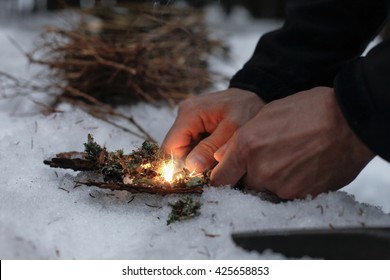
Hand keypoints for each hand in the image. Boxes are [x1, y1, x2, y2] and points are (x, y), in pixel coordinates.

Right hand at [162, 88, 264, 170]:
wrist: (256, 95)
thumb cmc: (248, 109)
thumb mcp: (233, 130)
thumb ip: (211, 148)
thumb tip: (191, 167)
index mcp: (189, 114)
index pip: (170, 148)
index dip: (179, 167)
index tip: (198, 177)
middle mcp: (183, 115)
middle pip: (175, 150)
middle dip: (191, 164)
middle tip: (213, 170)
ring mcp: (188, 119)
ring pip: (184, 149)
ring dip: (198, 160)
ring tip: (218, 161)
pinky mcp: (195, 124)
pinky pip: (192, 145)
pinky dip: (202, 154)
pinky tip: (217, 154)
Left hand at [212, 87, 373, 198]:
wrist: (348, 121)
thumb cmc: (308, 111)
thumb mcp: (266, 114)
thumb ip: (238, 140)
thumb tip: (221, 157)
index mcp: (246, 146)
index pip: (219, 180)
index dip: (223, 177)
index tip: (228, 175)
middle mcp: (260, 170)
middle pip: (243, 186)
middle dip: (250, 176)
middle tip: (268, 159)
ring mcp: (281, 186)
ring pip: (265, 190)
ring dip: (272, 180)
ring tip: (290, 160)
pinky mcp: (301, 195)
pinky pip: (286, 194)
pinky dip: (290, 184)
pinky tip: (301, 167)